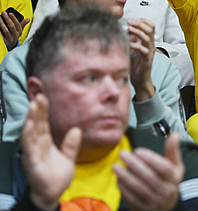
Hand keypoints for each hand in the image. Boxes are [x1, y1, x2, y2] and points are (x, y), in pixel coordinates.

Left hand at [0, 11, 28, 50]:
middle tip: (3, 13)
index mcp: (19, 32)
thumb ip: (23, 24)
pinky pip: (0, 35)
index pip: (18, 24)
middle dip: (7, 19)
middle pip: (12, 27)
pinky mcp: (3, 41)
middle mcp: (15, 36)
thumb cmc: (14, 35)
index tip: (10, 13)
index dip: (14, 18)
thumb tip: (28, 19)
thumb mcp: (19, 30)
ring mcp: (9, 39)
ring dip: (2, 23)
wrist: (10, 45)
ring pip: (6, 30)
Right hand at [22, 94, 81, 210]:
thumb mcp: (68, 157)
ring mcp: (34, 154)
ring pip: (31, 133)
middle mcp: (37, 146)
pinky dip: (29, 136)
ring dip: (31, 119)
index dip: (43, 111)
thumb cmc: (57, 176)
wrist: (53, 194)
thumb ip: (71, 144)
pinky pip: (30, 147)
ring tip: (33, 105)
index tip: (44, 97)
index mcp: (45, 143)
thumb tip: (76, 129)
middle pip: (37, 125)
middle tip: (39, 95)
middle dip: (37, 110)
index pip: (43, 124)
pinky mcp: (33, 162)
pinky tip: (29, 125)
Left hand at [114, 133, 183, 210]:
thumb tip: (175, 134)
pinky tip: (118, 178)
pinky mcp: (143, 208)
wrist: (165, 205)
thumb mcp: (175, 165)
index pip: (163, 168)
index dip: (150, 158)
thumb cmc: (168, 179)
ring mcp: (155, 201)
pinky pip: (131, 198)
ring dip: (125, 176)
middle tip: (123, 154)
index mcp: (175, 178)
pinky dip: (123, 188)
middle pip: (149, 176)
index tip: (138, 150)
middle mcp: (166, 191)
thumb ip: (173, 150)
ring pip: (138, 187)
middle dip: (134, 164)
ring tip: (116, 166)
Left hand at [128, 19, 156, 101]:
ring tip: (130, 29)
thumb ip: (134, 41)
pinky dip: (136, 45)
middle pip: (150, 29)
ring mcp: (149, 53)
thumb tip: (130, 32)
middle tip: (130, 22)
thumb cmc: (136, 66)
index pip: (151, 26)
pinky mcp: (147, 61)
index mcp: (148, 43)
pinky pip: (144, 50)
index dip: (143, 21)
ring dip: (138, 32)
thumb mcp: (133, 50)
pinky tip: (130, 44)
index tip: (132, 20)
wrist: (140, 80)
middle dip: (140, 23)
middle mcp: (151, 46)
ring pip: (148, 38)